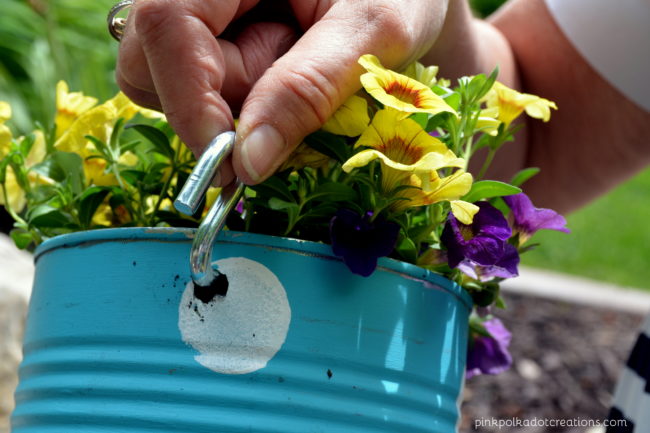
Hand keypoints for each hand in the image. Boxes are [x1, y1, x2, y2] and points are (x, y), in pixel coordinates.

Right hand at [116, 0, 449, 184]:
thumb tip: (246, 164)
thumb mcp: (370, 31)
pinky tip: (280, 74)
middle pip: (150, 62)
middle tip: (289, 98)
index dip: (189, 101)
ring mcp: (200, 12)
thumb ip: (306, 89)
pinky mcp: (210, 39)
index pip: (166, 24)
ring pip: (167, 85)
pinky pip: (198, 91)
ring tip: (295, 71)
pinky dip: (239, 103)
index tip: (230, 163)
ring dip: (234, 104)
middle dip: (215, 105)